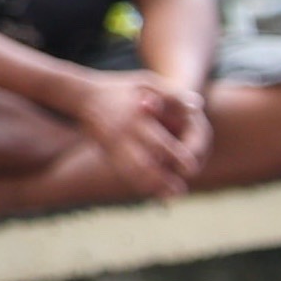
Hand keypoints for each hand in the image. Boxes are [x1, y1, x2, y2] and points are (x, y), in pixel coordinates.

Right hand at [68, 71, 199, 200]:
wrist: (82, 95)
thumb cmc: (121, 88)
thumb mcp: (147, 82)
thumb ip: (173, 95)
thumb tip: (199, 106)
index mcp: (136, 120)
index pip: (159, 143)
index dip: (175, 158)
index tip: (191, 168)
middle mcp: (124, 135)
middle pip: (144, 164)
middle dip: (163, 179)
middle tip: (181, 191)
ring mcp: (113, 145)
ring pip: (132, 171)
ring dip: (152, 186)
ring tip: (172, 197)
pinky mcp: (108, 152)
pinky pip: (122, 171)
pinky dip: (138, 183)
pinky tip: (153, 192)